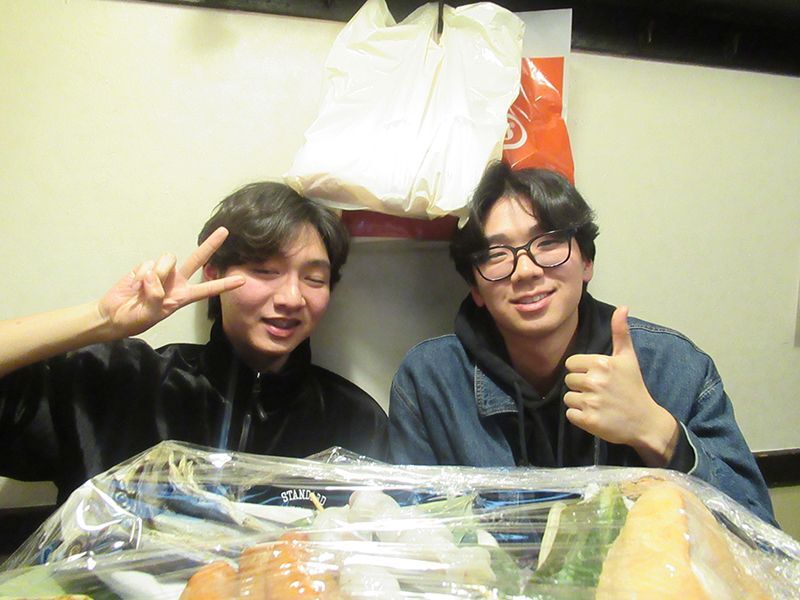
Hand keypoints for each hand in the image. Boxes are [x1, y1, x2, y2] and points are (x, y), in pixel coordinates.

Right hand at [98, 227, 243, 337]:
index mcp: (183, 296)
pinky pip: (148, 264)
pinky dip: (141, 274)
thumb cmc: (135, 319)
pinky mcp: (146, 266)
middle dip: (211, 245)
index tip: (242, 280)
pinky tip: (135, 284)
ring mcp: (162, 272)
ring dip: (157, 272)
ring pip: (167, 260)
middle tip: (225, 231)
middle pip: (197, 259)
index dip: (224, 285)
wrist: (113, 315)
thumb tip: (154, 276)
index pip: (207, 290)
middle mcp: (176, 281)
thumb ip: (156, 297)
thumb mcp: (150, 315)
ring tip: (144, 288)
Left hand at [564, 306, 678, 465]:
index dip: (582, 371)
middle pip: (568, 380)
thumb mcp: (628, 358)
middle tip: (600, 392)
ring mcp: (591, 401)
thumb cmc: (634, 387)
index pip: (571, 364)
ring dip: (579, 402)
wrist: (646, 422)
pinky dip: (579, 417)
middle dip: (581, 386)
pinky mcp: (588, 420)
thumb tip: (622, 307)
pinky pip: (570, 414)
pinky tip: (596, 415)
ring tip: (598, 404)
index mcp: (601, 363)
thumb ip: (621, 332)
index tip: (598, 377)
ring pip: (568, 397)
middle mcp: (594, 381)